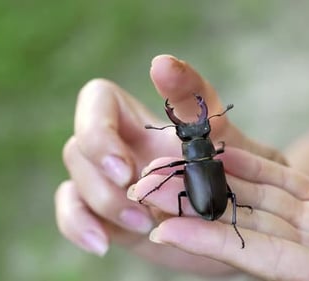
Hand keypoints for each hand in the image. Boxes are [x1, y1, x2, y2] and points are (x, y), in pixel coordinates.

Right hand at [54, 54, 286, 274]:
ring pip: (74, 182)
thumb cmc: (230, 165)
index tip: (127, 166)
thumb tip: (161, 63)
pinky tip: (101, 244)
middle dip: (103, 179)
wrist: (235, 213)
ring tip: (143, 224)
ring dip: (101, 205)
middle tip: (140, 202)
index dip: (98, 130)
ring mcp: (106, 180)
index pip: (95, 101)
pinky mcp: (105, 214)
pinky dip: (78, 227)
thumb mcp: (217, 131)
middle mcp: (114, 145)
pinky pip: (72, 214)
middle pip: (79, 148)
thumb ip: (191, 97)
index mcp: (136, 117)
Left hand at [132, 147, 308, 279]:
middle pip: (240, 223)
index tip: (164, 232)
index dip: (210, 243)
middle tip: (148, 189)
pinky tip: (223, 154)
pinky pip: (283, 181)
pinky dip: (253, 168)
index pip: (254, 257)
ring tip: (172, 163)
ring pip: (254, 197)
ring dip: (214, 180)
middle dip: (194, 205)